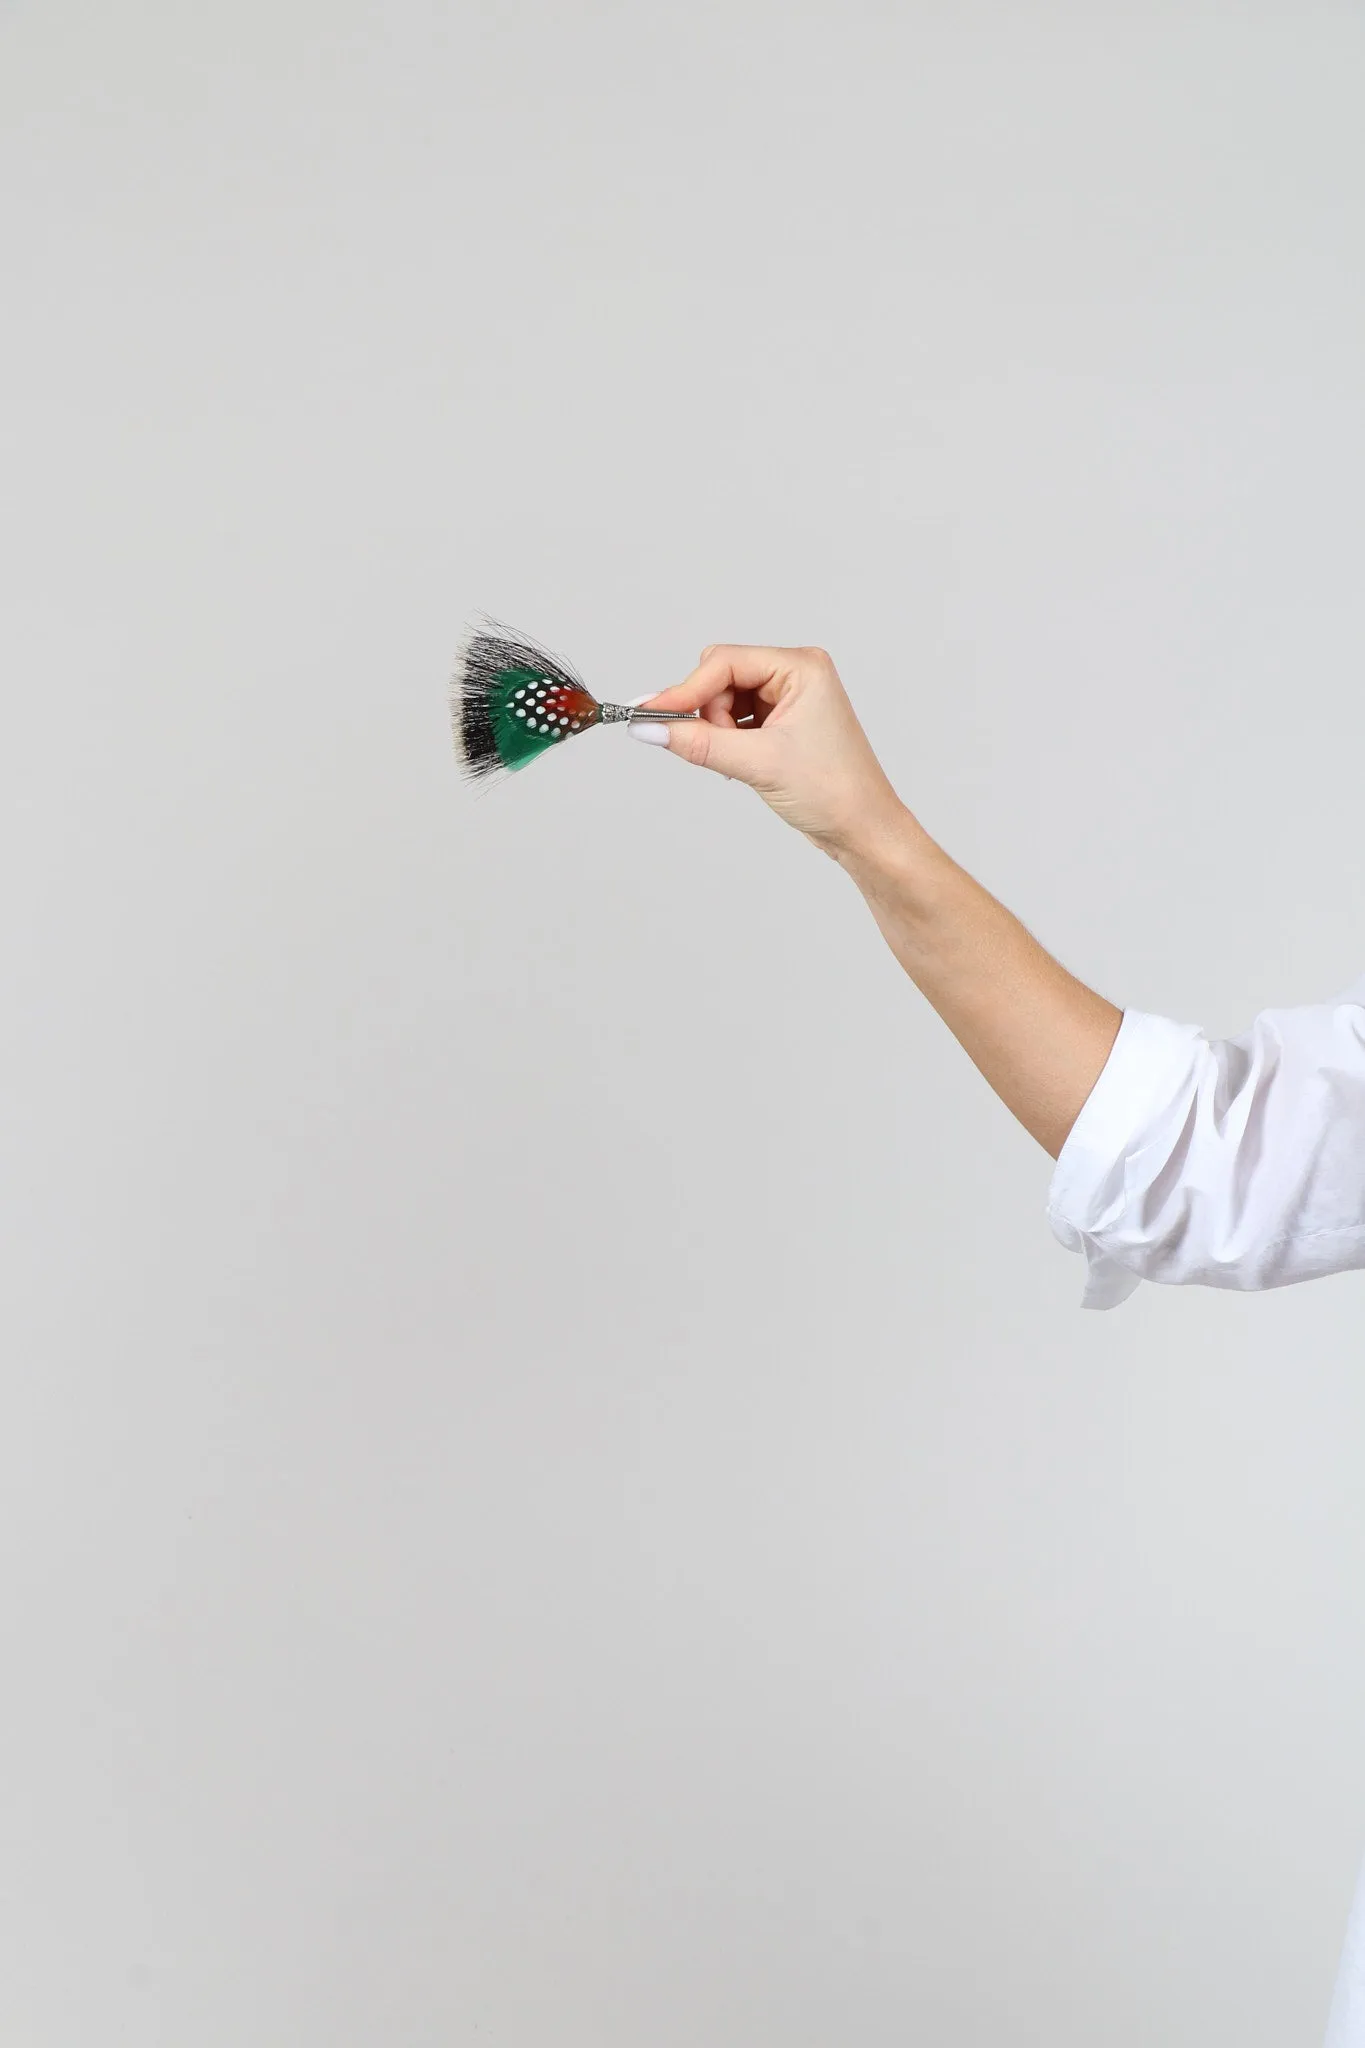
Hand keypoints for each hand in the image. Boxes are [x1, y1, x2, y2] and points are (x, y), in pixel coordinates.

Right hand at [629, 644, 907, 862]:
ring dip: (718, 731)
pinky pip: (736, 719)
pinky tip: (742, 764)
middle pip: (721, 677)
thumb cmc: (833, 792)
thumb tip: (649, 729)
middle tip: (715, 749)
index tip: (649, 714)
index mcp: (801, 667)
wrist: (863, 830)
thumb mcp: (758, 764)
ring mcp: (790, 698)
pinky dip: (728, 741)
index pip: (725, 662)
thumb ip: (699, 743)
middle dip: (709, 714)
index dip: (685, 690)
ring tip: (741, 763)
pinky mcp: (783, 722)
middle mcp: (796, 673)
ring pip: (725, 700)